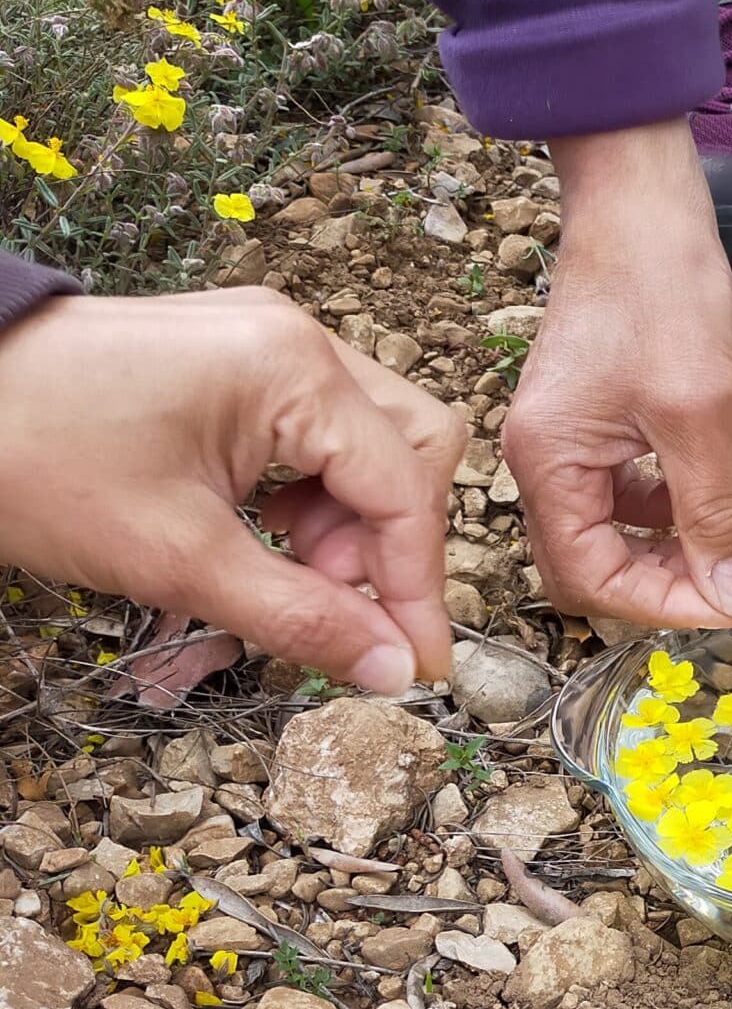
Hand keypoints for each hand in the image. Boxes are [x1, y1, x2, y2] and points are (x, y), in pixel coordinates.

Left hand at [0, 288, 465, 690]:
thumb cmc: (33, 457)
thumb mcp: (177, 559)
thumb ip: (301, 617)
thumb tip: (387, 667)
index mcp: (293, 370)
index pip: (405, 490)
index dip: (416, 588)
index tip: (411, 665)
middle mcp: (296, 341)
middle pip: (412, 449)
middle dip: (387, 542)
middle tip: (333, 606)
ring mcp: (266, 343)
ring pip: (368, 442)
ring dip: (348, 522)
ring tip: (283, 573)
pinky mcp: (236, 360)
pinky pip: (316, 431)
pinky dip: (310, 494)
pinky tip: (262, 534)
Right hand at [504, 121, 731, 628]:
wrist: (642, 204)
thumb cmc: (662, 293)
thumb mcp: (701, 416)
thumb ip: (713, 515)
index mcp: (547, 462)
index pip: (589, 578)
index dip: (661, 605)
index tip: (731, 603)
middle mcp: (539, 458)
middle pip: (589, 563)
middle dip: (661, 584)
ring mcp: (559, 436)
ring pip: (605, 530)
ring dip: (664, 548)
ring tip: (727, 542)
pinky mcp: (585, 417)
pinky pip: (615, 490)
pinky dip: (660, 507)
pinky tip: (705, 493)